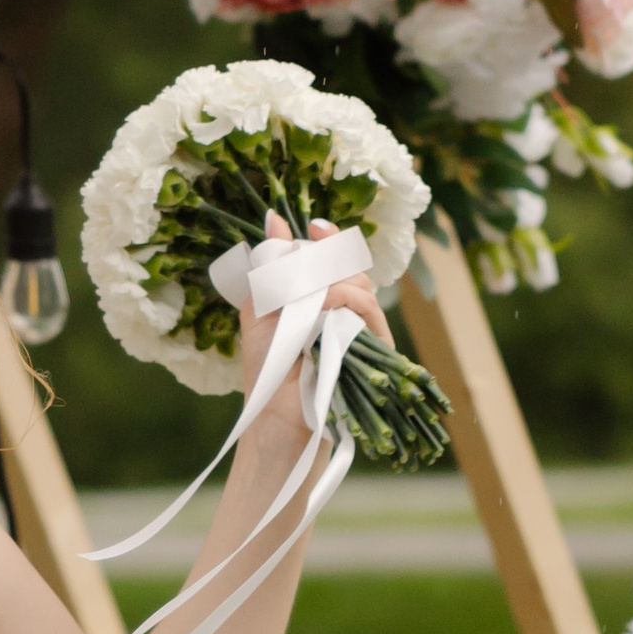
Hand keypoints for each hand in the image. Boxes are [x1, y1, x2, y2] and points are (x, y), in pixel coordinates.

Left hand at [235, 211, 389, 414]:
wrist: (275, 416)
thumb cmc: (266, 370)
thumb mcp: (260, 310)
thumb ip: (270, 267)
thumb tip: (274, 217)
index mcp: (317, 300)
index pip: (335, 259)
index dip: (330, 239)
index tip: (315, 228)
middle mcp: (342, 312)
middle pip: (352, 266)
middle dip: (331, 256)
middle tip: (310, 257)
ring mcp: (359, 330)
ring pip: (362, 284)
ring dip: (333, 280)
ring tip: (309, 293)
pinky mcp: (372, 348)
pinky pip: (368, 311)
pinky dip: (345, 300)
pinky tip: (323, 305)